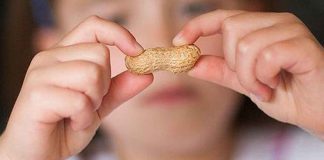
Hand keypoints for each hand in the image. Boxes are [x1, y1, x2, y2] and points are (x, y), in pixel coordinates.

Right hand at [0, 16, 152, 159]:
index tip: (137, 52)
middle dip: (104, 84)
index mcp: (64, 54)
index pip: (93, 26)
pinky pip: (80, 101)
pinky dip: (83, 118)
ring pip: (92, 74)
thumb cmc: (65, 126)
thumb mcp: (99, 105)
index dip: (119, 34)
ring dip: (93, 102)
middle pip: (100, 54)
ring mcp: (40, 74)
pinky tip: (71, 123)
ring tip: (78, 114)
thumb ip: (119, 88)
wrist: (36, 153)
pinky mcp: (36, 95)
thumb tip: (147, 74)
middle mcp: (49, 57)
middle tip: (89, 103)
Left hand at [173, 10, 323, 137]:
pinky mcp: (303, 45)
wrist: (316, 112)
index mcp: (260, 27)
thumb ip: (219, 71)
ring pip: (246, 45)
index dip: (197, 26)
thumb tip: (189, 64)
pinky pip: (266, 56)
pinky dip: (265, 77)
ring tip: (266, 87)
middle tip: (252, 83)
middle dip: (234, 65)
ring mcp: (291, 30)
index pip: (222, 17)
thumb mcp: (243, 82)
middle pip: (231, 28)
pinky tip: (278, 84)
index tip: (178, 42)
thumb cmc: (285, 94)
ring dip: (250, 76)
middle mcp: (275, 22)